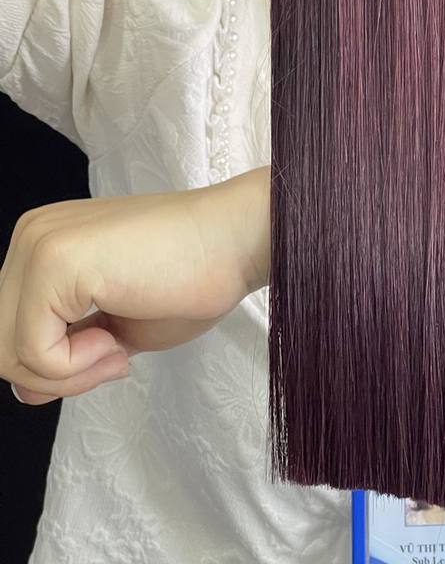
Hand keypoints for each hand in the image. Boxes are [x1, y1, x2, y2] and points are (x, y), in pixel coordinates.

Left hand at [1, 167, 269, 405]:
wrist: (239, 240)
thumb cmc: (195, 277)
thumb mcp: (116, 329)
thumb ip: (65, 353)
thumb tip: (23, 390)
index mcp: (45, 244)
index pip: (10, 330)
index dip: (55, 364)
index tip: (112, 353)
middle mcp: (32, 236)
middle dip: (55, 373)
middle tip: (115, 360)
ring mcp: (39, 245)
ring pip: (4, 353)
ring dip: (65, 374)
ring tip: (117, 351)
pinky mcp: (54, 261)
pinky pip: (31, 351)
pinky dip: (74, 367)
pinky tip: (117, 342)